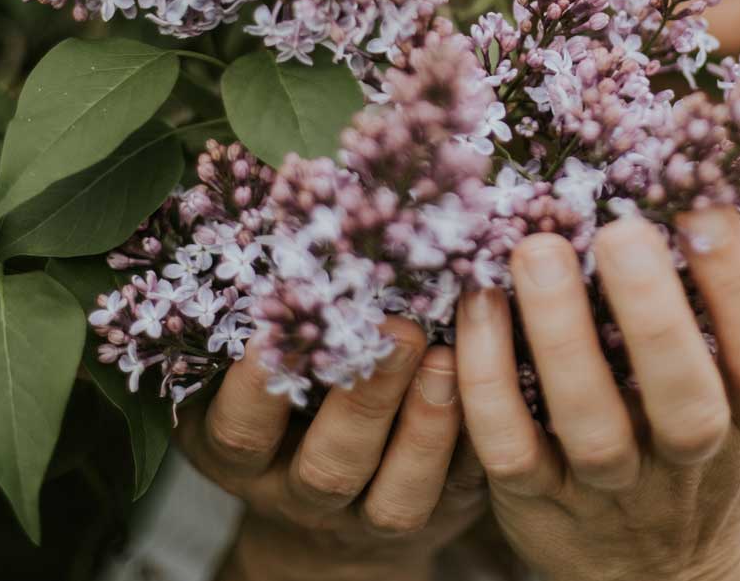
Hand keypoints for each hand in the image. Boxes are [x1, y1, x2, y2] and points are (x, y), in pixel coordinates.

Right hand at [175, 314, 488, 577]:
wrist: (325, 509)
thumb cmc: (279, 401)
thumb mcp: (248, 371)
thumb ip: (269, 320)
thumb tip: (291, 222)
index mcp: (244, 457)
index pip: (241, 432)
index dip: (255, 391)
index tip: (274, 333)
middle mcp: (301, 494)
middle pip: (328, 467)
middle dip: (364, 399)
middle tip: (401, 330)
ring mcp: (368, 516)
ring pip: (397, 497)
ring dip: (426, 426)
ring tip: (450, 358)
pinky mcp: (437, 514)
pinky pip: (460, 490)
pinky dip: (477, 438)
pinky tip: (498, 380)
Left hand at [455, 209, 739, 580]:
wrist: (654, 574)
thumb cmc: (714, 443)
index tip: (707, 206)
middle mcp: (686, 456)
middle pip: (685, 402)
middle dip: (655, 317)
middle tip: (617, 229)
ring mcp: (608, 485)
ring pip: (589, 426)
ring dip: (559, 339)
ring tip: (534, 251)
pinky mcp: (535, 502)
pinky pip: (509, 449)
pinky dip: (487, 384)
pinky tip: (474, 310)